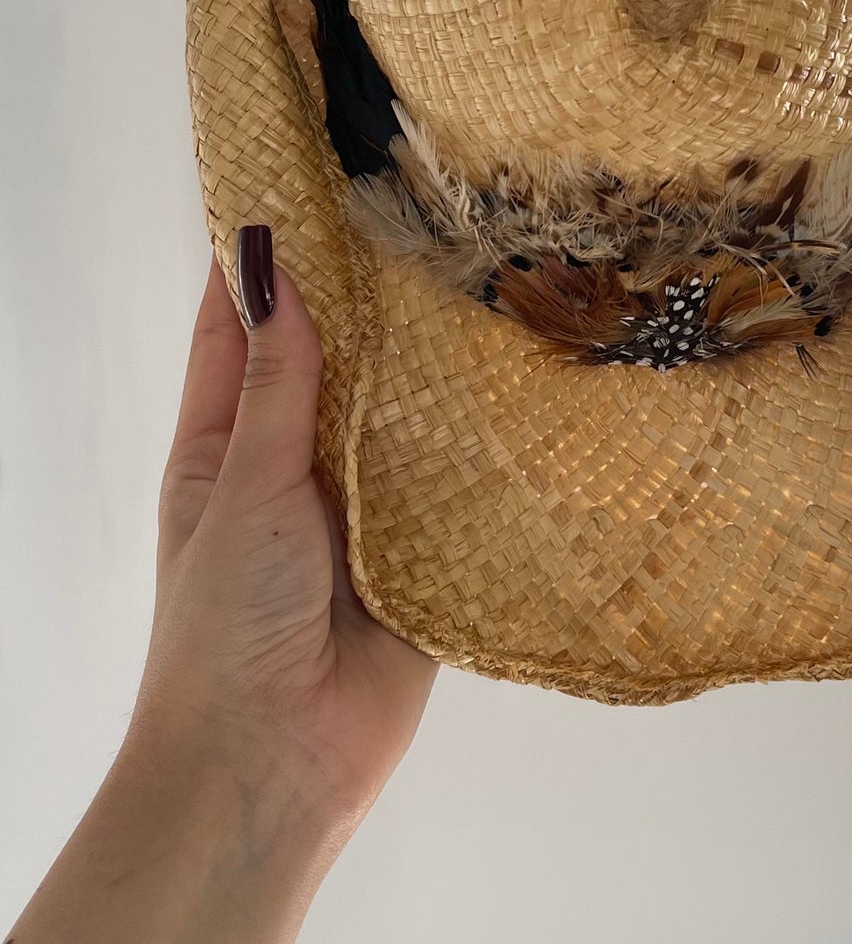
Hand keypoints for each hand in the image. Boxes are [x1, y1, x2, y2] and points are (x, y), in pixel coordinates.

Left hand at [129, 231, 436, 851]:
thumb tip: (274, 262)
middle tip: (435, 212)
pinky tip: (534, 387)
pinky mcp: (427, 561)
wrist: (271, 768)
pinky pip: (458, 491)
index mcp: (227, 444)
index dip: (270, 255)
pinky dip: (486, 451)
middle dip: (376, 300)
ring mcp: (364, 514)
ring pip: (406, 420)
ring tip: (497, 278)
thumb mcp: (246, 485)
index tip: (309, 175)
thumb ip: (278, 381)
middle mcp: (297, 469)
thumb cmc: (225, 626)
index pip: (246, 325)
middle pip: (339, 363)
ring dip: (438, 371)